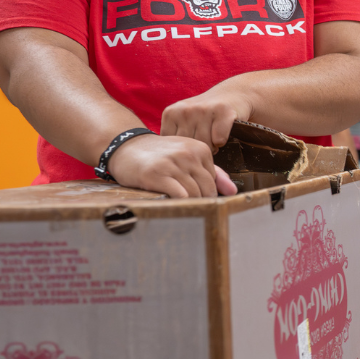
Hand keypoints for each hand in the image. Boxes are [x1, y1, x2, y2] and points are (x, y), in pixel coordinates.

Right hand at [108, 134, 238, 197]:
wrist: (126, 147)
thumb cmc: (159, 155)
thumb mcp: (187, 157)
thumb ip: (212, 173)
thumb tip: (233, 192)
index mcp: (200, 149)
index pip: (214, 181)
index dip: (208, 195)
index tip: (198, 201)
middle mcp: (188, 154)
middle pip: (207, 190)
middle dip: (202, 203)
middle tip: (192, 211)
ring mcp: (173, 164)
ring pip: (194, 194)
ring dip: (190, 206)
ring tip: (182, 210)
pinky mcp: (157, 174)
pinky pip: (179, 195)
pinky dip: (180, 204)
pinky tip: (173, 205)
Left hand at [162, 84, 253, 150]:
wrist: (232, 94)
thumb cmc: (205, 116)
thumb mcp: (184, 122)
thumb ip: (175, 140)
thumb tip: (174, 165)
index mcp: (171, 113)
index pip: (174, 147)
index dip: (186, 150)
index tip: (192, 140)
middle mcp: (185, 110)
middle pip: (189, 147)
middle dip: (199, 149)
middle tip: (206, 138)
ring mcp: (203, 109)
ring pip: (205, 145)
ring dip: (212, 146)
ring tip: (213, 135)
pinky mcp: (223, 111)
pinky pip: (219, 140)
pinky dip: (223, 141)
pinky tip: (222, 131)